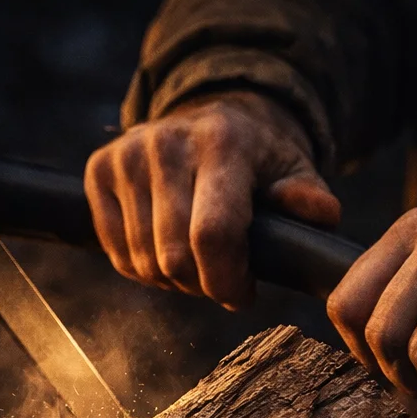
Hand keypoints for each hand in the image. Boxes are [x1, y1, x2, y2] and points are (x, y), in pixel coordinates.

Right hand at [85, 92, 340, 309]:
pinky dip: (142, 269)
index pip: (213, 235)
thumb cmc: (255, 162)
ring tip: (195, 264)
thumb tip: (318, 213)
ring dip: (172, 281)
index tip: (241, 295)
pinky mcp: (98, 170)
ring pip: (143, 262)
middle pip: (174, 256)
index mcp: (223, 141)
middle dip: (201, 286)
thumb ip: (311, 200)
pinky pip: (116, 253)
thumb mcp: (294, 174)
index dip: (226, 281)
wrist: (203, 121)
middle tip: (219, 280)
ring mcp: (127, 154)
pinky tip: (164, 252)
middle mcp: (167, 141)